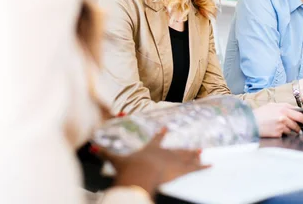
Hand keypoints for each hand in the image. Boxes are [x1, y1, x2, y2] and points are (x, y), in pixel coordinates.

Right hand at [94, 128, 208, 196]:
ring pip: (187, 156)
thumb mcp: (116, 159)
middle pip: (176, 149)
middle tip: (192, 144)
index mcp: (151, 148)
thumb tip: (92, 147)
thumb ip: (105, 152)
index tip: (165, 129)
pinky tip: (210, 164)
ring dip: (195, 154)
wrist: (140, 174)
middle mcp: (165, 152)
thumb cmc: (130, 167)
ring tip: (202, 151)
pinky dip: (203, 167)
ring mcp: (174, 160)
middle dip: (184, 147)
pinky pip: (194, 169)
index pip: (158, 139)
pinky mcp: (181, 170)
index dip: (162, 134)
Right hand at [253, 103, 302, 137]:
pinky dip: (284, 133)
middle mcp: (283, 116)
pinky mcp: (278, 133)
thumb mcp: (271, 106)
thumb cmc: (260, 114)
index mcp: (282, 108)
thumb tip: (294, 110)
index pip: (299, 112)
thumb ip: (283, 107)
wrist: (250, 122)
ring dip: (294, 130)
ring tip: (293, 130)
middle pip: (299, 121)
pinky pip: (285, 134)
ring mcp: (282, 125)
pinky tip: (279, 131)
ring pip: (293, 129)